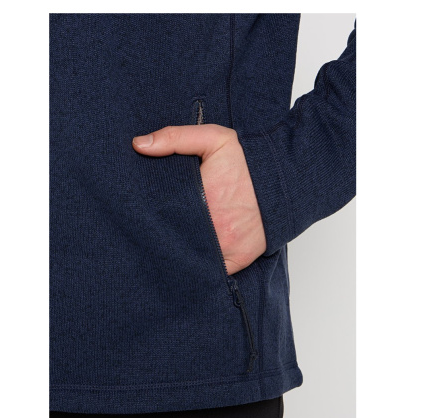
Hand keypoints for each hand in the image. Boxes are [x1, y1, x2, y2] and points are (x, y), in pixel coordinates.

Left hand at [132, 124, 266, 274]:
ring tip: (164, 250)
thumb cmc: (247, 162)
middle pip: (174, 242)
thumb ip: (175, 138)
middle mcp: (212, 229)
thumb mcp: (213, 138)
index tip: (139, 219)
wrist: (285, 181)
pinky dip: (201, 269)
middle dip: (161, 239)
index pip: (161, 217)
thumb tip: (138, 145)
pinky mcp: (238, 260)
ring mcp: (226, 248)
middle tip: (146, 236)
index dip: (148, 220)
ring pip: (191, 260)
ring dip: (179, 256)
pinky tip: (190, 261)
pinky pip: (212, 273)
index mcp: (200, 200)